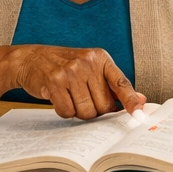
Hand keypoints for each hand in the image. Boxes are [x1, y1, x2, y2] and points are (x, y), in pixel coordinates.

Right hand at [11, 46, 146, 119]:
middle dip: (95, 109)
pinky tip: (58, 97)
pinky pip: (67, 112)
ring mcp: (70, 71)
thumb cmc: (65, 66)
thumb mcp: (91, 69)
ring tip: (70, 96)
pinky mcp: (54, 81)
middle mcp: (87, 62)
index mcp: (100, 58)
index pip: (121, 82)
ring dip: (79, 112)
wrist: (32, 58)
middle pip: (103, 105)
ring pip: (86, 112)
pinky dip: (64, 111)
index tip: (139, 113)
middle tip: (83, 98)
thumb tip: (140, 101)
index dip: (131, 100)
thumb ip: (114, 85)